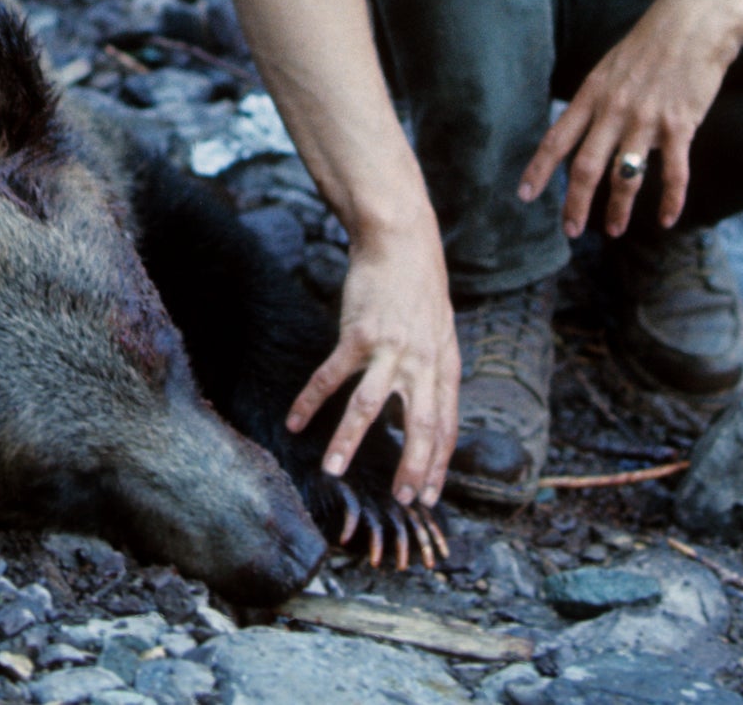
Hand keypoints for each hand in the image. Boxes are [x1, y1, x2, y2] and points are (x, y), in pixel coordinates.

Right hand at [285, 218, 459, 507]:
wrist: (399, 241)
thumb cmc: (419, 286)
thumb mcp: (442, 330)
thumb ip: (436, 369)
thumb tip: (432, 407)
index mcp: (446, 364)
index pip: (447, 424)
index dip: (438, 462)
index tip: (429, 496)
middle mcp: (422, 361)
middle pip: (420, 425)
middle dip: (411, 467)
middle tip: (401, 502)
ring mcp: (389, 347)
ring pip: (369, 407)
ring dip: (348, 442)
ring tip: (332, 471)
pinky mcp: (357, 334)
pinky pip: (331, 376)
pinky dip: (311, 400)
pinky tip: (295, 421)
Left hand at [518, 0, 741, 237]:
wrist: (694, 21)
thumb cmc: (651, 45)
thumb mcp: (610, 68)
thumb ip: (598, 102)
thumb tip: (586, 132)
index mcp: (592, 94)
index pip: (557, 138)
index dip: (538, 170)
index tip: (524, 196)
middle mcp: (614, 109)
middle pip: (585, 166)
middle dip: (574, 203)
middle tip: (570, 230)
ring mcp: (646, 118)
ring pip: (625, 176)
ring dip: (617, 209)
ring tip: (613, 230)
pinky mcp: (680, 124)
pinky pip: (673, 172)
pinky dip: (670, 199)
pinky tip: (666, 218)